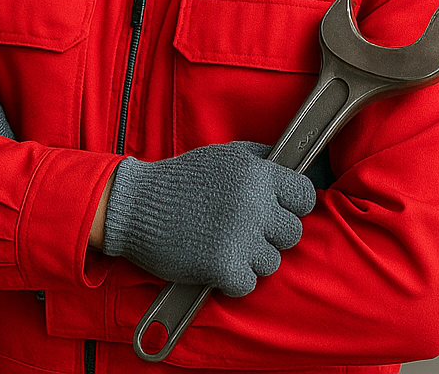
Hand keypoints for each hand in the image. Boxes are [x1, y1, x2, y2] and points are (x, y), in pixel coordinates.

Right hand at [100, 142, 314, 296]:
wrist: (133, 206)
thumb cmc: (178, 181)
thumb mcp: (221, 155)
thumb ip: (259, 159)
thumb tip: (291, 166)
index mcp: (256, 173)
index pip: (305, 196)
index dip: (291, 206)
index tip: (273, 211)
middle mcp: (254, 203)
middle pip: (292, 233)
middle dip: (268, 235)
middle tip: (239, 230)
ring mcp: (241, 236)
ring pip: (271, 262)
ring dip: (248, 258)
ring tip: (219, 243)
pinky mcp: (225, 266)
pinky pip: (247, 284)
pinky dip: (230, 280)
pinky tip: (211, 262)